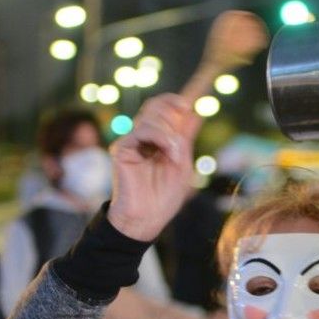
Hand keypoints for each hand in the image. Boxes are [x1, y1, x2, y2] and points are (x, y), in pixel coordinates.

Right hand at [106, 94, 202, 241]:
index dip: (173, 100)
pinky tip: (169, 151)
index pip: (161, 109)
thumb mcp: (183, 163)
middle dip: (173, 113)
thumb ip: (186, 137)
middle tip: (182, 133)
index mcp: (155, 139)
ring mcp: (130, 142)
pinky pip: (142, 130)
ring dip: (170, 131)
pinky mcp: (121, 149)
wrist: (148, 218)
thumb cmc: (164, 196)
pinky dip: (161, 137)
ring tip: (176, 153)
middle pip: (155, 106)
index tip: (189, 102)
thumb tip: (196, 113)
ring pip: (150, 116)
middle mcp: (141, 138)